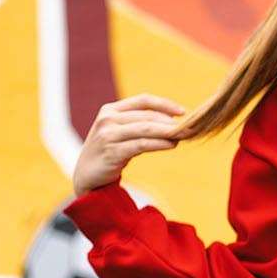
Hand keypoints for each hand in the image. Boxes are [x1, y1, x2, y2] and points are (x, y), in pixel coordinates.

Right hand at [72, 93, 187, 196]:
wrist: (86, 177)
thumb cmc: (108, 154)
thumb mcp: (120, 134)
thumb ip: (139, 125)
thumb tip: (173, 124)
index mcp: (110, 110)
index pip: (143, 100)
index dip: (165, 104)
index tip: (183, 112)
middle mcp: (108, 119)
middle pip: (147, 116)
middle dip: (171, 122)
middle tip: (191, 127)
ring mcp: (108, 135)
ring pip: (145, 129)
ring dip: (168, 132)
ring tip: (184, 136)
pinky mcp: (112, 152)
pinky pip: (141, 145)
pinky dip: (159, 144)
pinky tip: (171, 145)